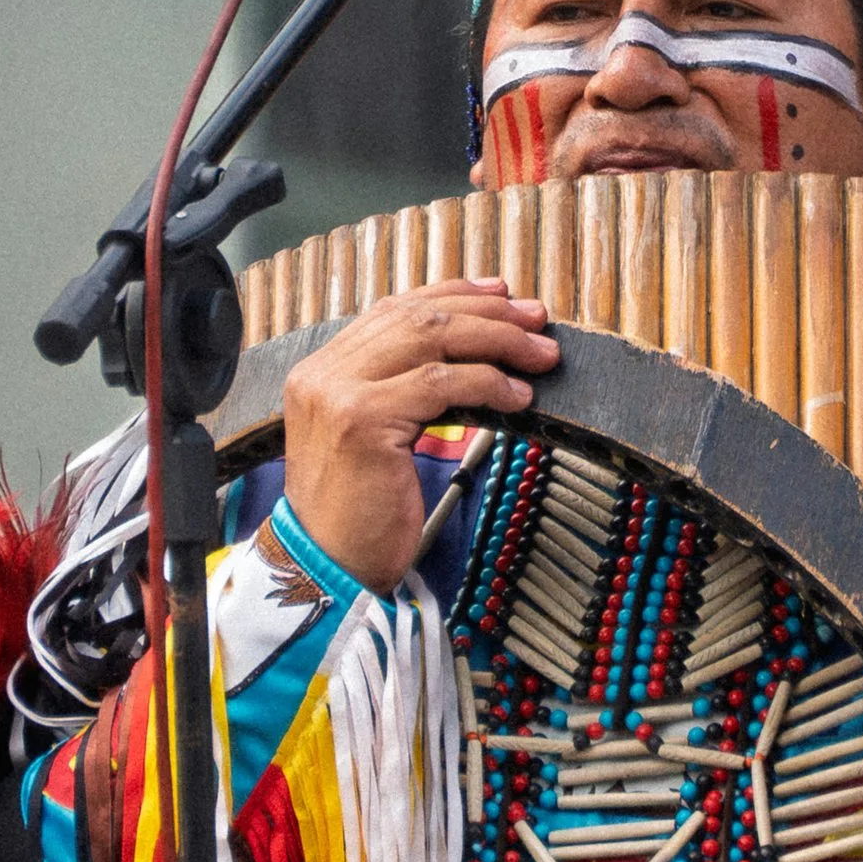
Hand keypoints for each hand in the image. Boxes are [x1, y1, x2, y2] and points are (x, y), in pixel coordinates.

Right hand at [282, 280, 557, 592]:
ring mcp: (338, 393)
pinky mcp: (363, 419)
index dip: (454, 295)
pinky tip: (518, 397)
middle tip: (537, 320)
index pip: (394, 310)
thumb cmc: (359, 514)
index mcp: (322, 370)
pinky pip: (442, 383)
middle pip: (417, 317)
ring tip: (540, 355)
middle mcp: (323, 373)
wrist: (327, 567)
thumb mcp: (376, 438)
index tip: (503, 294)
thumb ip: (403, 392)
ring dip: (498, 341)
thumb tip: (473, 357)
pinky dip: (488, 383)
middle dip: (487, 313)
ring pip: (432, 338)